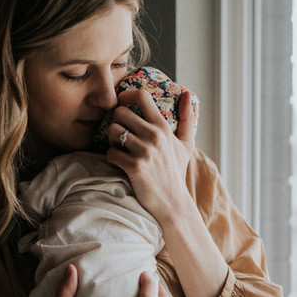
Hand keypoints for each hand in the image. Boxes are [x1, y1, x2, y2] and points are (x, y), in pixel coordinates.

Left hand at [105, 88, 195, 224]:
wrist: (173, 203)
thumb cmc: (175, 173)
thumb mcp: (185, 144)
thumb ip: (186, 118)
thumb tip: (186, 93)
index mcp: (163, 127)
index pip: (141, 96)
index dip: (126, 96)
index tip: (122, 104)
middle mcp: (154, 136)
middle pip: (120, 113)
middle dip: (116, 123)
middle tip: (120, 136)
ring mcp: (144, 152)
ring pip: (112, 131)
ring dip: (111, 141)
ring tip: (120, 150)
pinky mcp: (135, 167)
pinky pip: (111, 153)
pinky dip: (111, 158)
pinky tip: (118, 163)